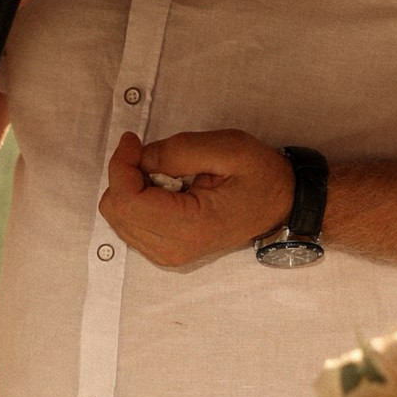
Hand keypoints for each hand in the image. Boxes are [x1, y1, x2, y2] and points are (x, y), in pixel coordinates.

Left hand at [98, 129, 293, 267]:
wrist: (280, 206)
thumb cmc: (261, 177)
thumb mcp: (228, 149)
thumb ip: (179, 150)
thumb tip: (140, 158)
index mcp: (191, 226)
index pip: (127, 201)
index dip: (121, 164)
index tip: (133, 141)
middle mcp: (174, 249)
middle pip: (116, 211)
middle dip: (125, 175)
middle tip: (152, 156)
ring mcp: (168, 255)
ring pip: (118, 218)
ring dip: (131, 188)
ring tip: (165, 175)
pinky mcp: (165, 252)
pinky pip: (130, 225)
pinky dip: (137, 201)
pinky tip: (164, 190)